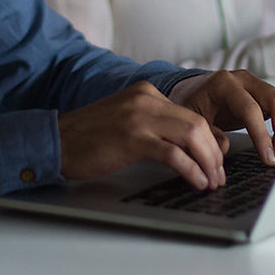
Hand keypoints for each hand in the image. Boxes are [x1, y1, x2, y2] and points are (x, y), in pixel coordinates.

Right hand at [57, 81, 228, 189]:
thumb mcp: (127, 120)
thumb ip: (154, 125)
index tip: (215, 162)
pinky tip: (196, 182)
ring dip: (208, 162)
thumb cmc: (89, 138)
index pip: (192, 114)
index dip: (210, 141)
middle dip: (214, 153)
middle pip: (198, 124)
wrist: (56, 140)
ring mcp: (139, 116)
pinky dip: (191, 170)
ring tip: (211, 181)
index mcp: (147, 92)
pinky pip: (173, 154)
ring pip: (192, 135)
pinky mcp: (132, 138)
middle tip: (219, 175)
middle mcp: (146, 99)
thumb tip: (187, 146)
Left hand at [170, 69, 274, 169]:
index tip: (268, 157)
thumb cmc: (191, 104)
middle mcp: (244, 80)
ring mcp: (256, 85)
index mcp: (224, 84)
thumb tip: (224, 148)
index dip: (262, 135)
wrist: (191, 90)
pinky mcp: (264, 95)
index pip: (250, 108)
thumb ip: (206, 134)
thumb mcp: (191, 120)